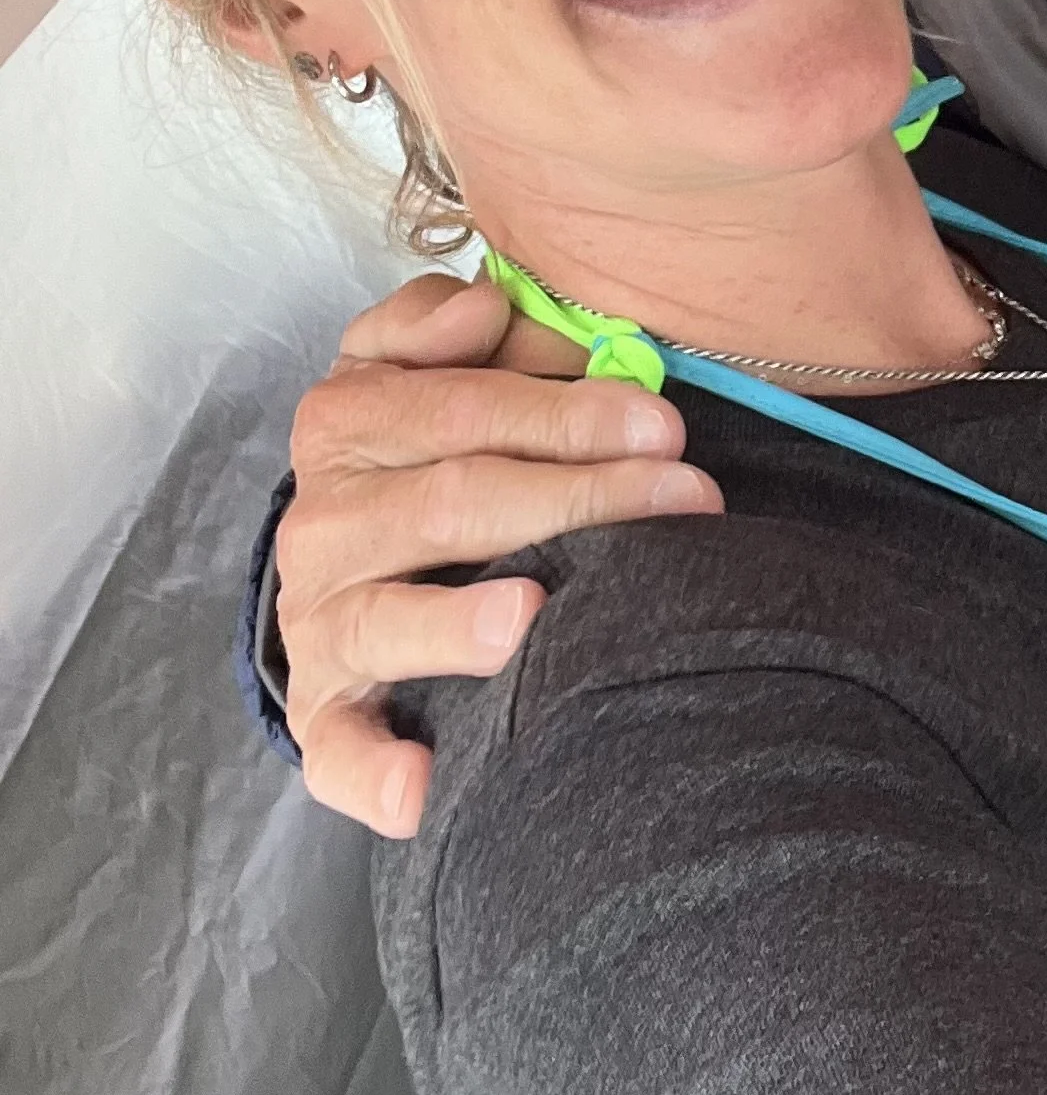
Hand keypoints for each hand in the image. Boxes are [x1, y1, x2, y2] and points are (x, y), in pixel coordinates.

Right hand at [275, 272, 722, 837]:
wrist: (350, 564)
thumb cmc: (424, 451)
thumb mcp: (423, 365)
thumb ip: (446, 321)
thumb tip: (487, 304)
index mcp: (348, 421)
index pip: (461, 410)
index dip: (565, 414)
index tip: (665, 423)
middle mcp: (324, 522)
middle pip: (452, 503)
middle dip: (574, 497)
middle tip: (677, 498)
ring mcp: (320, 622)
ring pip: (387, 617)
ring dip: (459, 622)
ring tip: (533, 616)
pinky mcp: (324, 715)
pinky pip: (339, 753)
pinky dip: (376, 774)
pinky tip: (426, 789)